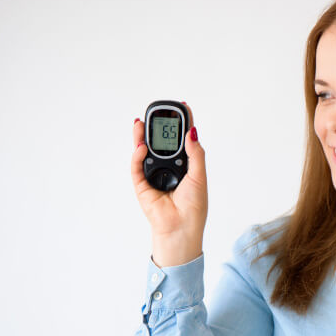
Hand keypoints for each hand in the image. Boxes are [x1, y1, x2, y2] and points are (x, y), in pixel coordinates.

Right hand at [131, 103, 207, 264]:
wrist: (181, 227)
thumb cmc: (193, 206)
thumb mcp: (199, 175)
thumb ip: (195, 152)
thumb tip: (192, 132)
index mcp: (184, 165)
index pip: (180, 140)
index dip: (180, 125)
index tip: (182, 108)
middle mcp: (167, 168)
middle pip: (159, 143)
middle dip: (156, 127)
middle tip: (157, 113)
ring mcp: (153, 175)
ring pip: (144, 151)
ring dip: (141, 137)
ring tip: (142, 123)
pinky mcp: (141, 184)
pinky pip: (136, 166)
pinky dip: (137, 156)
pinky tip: (142, 147)